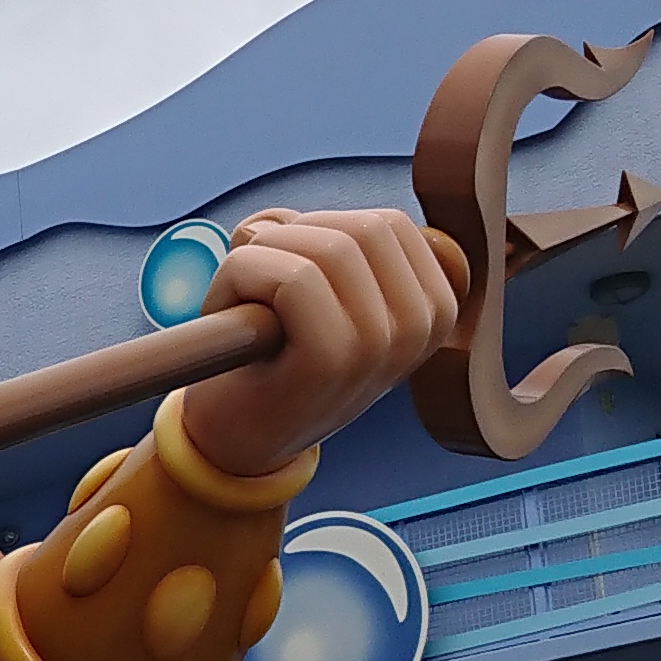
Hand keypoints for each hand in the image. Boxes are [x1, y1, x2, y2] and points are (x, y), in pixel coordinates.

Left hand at [171, 208, 454, 480]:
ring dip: (257, 257)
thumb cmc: (278, 357)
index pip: (386, 225)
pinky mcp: (334, 359)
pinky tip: (227, 314)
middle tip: (257, 286)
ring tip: (244, 305)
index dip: (322, 230)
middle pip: (357, 228)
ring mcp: (380, 346)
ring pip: (324, 246)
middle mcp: (419, 329)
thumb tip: (273, 220)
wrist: (239, 439)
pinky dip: (238, 276)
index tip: (294, 276)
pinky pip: (290, 275)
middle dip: (288, 238)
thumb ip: (315, 237)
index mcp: (432, 309)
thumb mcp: (322, 291)